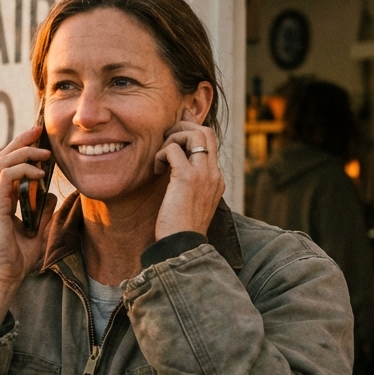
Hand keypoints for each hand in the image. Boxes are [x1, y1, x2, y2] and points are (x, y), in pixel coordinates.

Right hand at [0, 125, 56, 324]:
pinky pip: (6, 179)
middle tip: (39, 130)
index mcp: (2, 199)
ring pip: (2, 163)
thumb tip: (49, 194)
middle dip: (21, 140)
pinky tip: (39, 172)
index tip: (39, 137)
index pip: (8, 164)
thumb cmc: (18, 260)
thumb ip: (43, 212)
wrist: (5, 278)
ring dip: (23, 152)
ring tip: (44, 152)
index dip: (22, 147)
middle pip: (3, 157)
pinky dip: (22, 171)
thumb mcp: (39, 231)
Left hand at [152, 110, 224, 239]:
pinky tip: (156, 170)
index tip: (173, 134)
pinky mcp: (187, 178)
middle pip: (206, 131)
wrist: (184, 246)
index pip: (210, 142)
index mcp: (216, 179)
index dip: (191, 132)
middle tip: (165, 141)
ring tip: (161, 157)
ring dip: (173, 138)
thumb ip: (189, 185)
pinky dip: (161, 154)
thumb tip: (174, 171)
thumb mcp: (191, 203)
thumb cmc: (181, 229)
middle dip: (183, 128)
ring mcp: (203, 174)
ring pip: (194, 134)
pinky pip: (173, 149)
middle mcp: (214, 173)